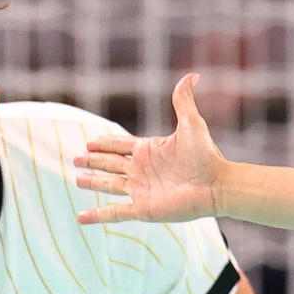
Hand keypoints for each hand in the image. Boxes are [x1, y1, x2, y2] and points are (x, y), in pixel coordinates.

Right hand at [73, 74, 226, 225]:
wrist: (216, 184)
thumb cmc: (207, 155)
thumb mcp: (191, 123)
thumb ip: (183, 100)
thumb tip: (192, 75)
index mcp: (148, 150)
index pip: (119, 145)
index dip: (104, 144)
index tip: (89, 144)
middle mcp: (142, 170)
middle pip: (110, 165)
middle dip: (93, 162)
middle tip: (76, 160)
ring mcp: (141, 190)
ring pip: (109, 185)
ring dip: (93, 183)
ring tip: (78, 180)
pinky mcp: (143, 209)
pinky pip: (114, 212)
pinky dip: (97, 215)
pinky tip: (82, 217)